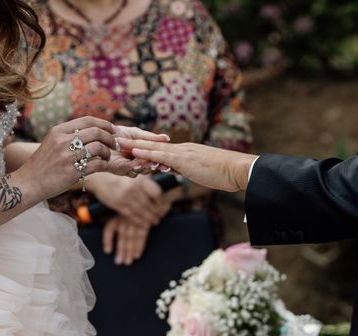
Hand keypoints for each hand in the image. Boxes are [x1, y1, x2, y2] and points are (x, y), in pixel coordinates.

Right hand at [19, 117, 142, 198]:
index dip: (104, 123)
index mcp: (58, 131)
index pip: (87, 120)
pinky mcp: (73, 171)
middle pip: (96, 132)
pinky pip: (97, 164)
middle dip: (110, 138)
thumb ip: (69, 135)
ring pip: (98, 148)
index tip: (113, 129)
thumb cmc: (44, 164)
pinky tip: (102, 165)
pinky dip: (104, 164)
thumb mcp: (52, 142)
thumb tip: (92, 130)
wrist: (29, 182)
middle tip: (114, 144)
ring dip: (107, 152)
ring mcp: (68, 156)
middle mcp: (63, 141)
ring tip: (107, 157)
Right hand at [90, 175, 167, 226]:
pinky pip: (131, 216)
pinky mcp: (117, 205)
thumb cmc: (120, 175)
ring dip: (149, 219)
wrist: (99, 178)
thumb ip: (147, 178)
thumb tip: (162, 184)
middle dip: (157, 213)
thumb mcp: (134, 173)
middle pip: (150, 205)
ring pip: (141, 212)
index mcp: (140, 179)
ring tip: (154, 221)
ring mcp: (125, 197)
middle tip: (161, 216)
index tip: (165, 206)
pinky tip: (144, 224)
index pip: (157, 193)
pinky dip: (139, 221)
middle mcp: (133, 188)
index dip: (162, 202)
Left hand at [103, 215, 150, 265]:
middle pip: (122, 237)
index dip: (107, 241)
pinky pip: (142, 237)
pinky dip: (140, 247)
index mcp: (117, 217)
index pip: (109, 229)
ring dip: (130, 251)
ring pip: (132, 239)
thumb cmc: (131, 211)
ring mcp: (136, 222)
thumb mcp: (120, 214)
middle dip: (121, 251)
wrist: (146, 203)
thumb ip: (113, 225)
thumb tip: (107, 243)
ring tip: (128, 262)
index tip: (107, 251)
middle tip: (119, 262)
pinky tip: (137, 255)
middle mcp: (125, 220)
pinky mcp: (145, 224)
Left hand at [112, 125, 170, 175]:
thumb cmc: (117, 133)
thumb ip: (150, 138)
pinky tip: (138, 162)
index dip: (164, 161)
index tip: (172, 160)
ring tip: (152, 163)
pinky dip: (135, 166)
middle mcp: (138, 163)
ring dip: (147, 166)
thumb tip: (167, 138)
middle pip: (152, 167)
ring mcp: (129, 168)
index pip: (157, 160)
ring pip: (142, 170)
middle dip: (159, 167)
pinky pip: (130, 169)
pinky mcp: (120, 169)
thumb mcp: (136, 133)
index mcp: (144, 155)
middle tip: (165, 165)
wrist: (99, 134)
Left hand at [116, 139, 257, 191]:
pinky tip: (134, 152)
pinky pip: (161, 156)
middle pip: (154, 145)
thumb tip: (187, 172)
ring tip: (118, 144)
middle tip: (118, 141)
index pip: (163, 150)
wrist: (238, 169)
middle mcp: (183, 149)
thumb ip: (194, 169)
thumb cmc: (227, 173)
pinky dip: (146, 153)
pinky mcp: (184, 160)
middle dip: (135, 144)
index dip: (147, 148)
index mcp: (188, 152)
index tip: (132, 147)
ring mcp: (183, 153)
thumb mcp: (205, 171)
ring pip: (154, 149)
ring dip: (135, 146)